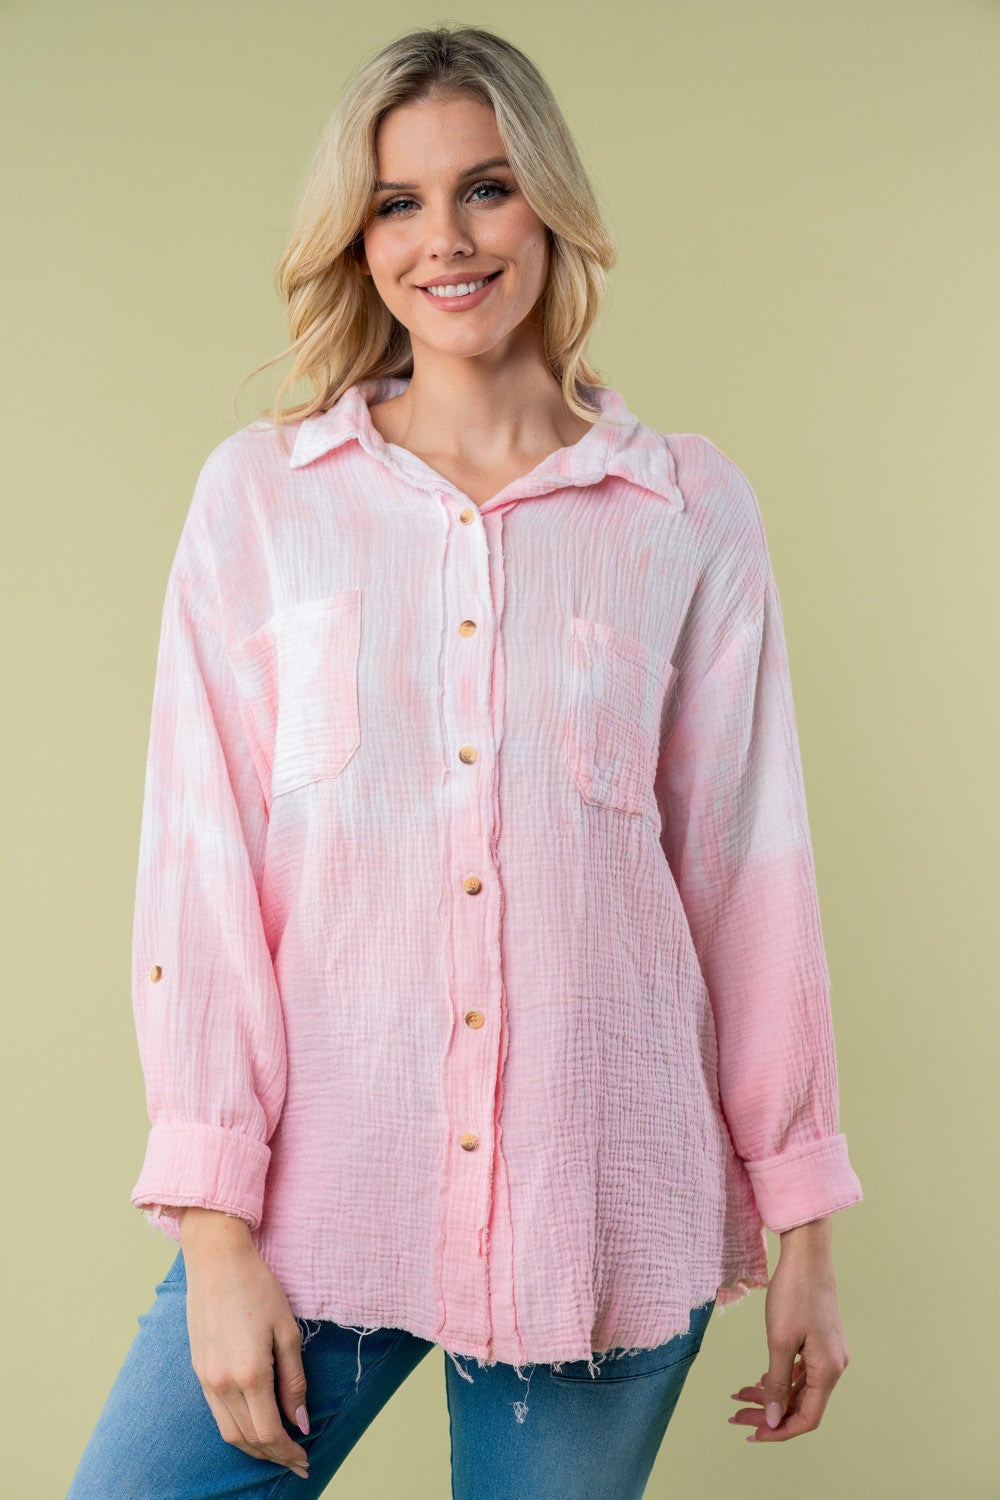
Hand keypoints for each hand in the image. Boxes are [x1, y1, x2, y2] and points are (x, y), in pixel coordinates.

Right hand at [179, 1209, 311, 1479]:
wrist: (216, 1260)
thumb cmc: (258, 1288)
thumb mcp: (287, 1331)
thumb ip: (294, 1380)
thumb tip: (300, 1421)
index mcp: (249, 1374)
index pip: (269, 1432)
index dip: (288, 1452)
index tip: (305, 1459)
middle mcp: (222, 1383)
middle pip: (248, 1439)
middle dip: (273, 1455)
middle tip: (296, 1461)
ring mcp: (206, 1378)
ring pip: (229, 1432)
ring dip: (253, 1447)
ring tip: (277, 1449)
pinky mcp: (198, 1370)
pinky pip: (217, 1413)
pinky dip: (237, 1428)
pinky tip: (253, 1423)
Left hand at [728, 1222, 850, 1443]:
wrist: (806, 1255)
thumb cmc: (794, 1294)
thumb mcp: (780, 1341)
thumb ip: (777, 1383)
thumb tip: (774, 1420)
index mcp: (828, 1371)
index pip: (807, 1418)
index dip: (779, 1431)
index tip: (752, 1433)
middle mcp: (834, 1367)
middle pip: (801, 1405)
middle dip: (768, 1414)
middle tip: (736, 1415)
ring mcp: (829, 1353)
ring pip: (799, 1388)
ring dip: (771, 1395)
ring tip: (739, 1397)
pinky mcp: (821, 1341)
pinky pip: (801, 1371)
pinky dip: (780, 1378)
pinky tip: (760, 1380)